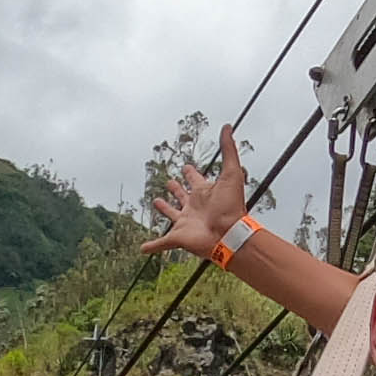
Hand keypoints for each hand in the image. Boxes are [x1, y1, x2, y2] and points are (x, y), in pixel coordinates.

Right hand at [148, 127, 253, 266]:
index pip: (196, 180)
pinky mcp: (177, 237)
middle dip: (177, 189)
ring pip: (172, 215)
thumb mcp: (231, 173)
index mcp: (205, 193)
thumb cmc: (232, 206)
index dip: (191, 173)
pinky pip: (161, 242)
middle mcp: (194, 207)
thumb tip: (228, 126)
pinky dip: (151, 246)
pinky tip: (143, 248)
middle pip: (183, 196)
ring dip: (165, 210)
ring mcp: (185, 223)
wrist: (229, 234)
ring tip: (157, 202)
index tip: (186, 167)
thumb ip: (229, 150)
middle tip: (169, 181)